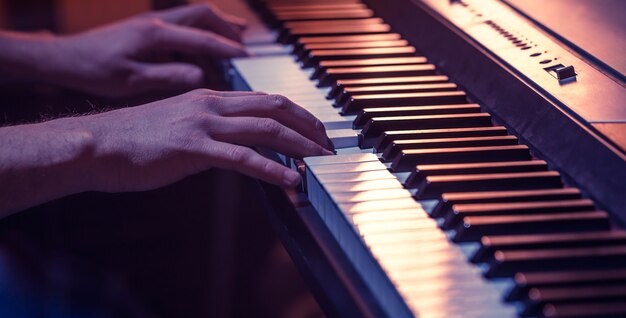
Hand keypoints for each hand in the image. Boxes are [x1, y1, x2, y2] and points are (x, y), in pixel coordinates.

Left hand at [50, 4, 248, 97]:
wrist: (64, 58)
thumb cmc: (93, 70)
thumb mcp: (131, 81)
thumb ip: (168, 76)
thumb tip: (201, 77)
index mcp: (154, 34)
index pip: (202, 38)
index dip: (227, 48)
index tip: (247, 58)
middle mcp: (156, 22)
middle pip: (203, 14)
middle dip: (228, 29)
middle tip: (245, 47)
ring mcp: (151, 23)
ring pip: (194, 16)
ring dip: (216, 28)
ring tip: (236, 42)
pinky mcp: (147, 29)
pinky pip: (183, 25)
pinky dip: (200, 35)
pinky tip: (205, 51)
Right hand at [79, 89, 332, 191]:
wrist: (97, 144)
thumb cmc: (135, 139)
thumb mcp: (179, 125)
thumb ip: (210, 130)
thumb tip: (236, 145)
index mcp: (209, 97)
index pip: (265, 99)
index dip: (297, 113)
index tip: (316, 129)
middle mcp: (211, 104)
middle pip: (274, 107)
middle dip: (308, 125)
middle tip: (329, 144)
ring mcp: (203, 124)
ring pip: (266, 129)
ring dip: (300, 145)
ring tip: (321, 160)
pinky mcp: (193, 149)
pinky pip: (243, 158)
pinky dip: (272, 169)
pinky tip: (291, 180)